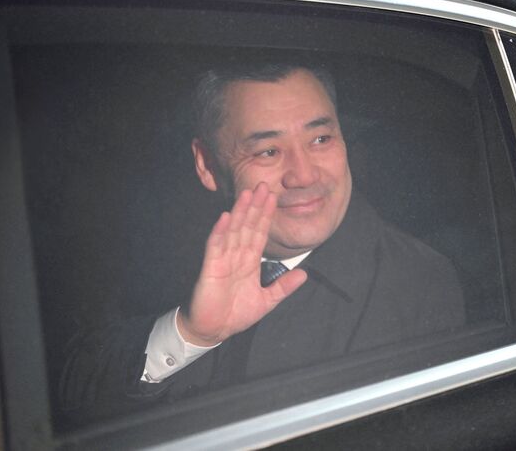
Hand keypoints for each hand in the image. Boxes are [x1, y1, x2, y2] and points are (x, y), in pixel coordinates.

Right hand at [177, 182, 306, 345]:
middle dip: (255, 206)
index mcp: (249, 261)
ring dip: (239, 212)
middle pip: (247, 226)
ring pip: (233, 230)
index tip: (273, 197)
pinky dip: (220, 232)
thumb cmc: (235, 314)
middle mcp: (236, 255)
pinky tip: (225, 217)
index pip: (259, 233)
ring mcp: (223, 259)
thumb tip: (304, 275)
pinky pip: (216, 246)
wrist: (214, 330)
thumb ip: (283, 287)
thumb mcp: (267, 300)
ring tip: (247, 194)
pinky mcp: (211, 267)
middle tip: (263, 185)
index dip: (266, 215)